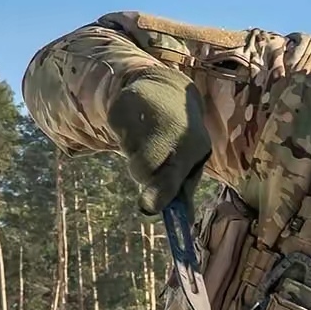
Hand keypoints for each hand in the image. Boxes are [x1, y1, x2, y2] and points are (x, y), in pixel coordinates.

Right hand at [107, 68, 211, 215]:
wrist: (163, 88)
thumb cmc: (183, 134)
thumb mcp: (193, 158)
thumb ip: (184, 189)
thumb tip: (184, 221)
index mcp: (190, 145)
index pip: (171, 176)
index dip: (159, 194)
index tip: (147, 207)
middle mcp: (167, 129)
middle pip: (142, 171)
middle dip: (144, 176)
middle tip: (152, 164)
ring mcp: (142, 117)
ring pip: (129, 157)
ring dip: (135, 156)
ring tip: (148, 140)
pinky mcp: (120, 111)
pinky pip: (117, 139)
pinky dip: (125, 139)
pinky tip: (137, 127)